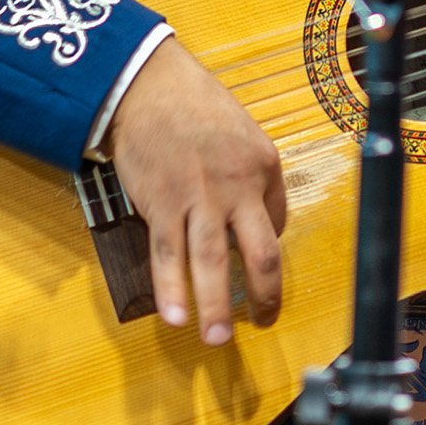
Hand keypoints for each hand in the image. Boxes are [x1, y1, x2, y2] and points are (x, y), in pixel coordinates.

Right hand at [105, 37, 285, 343]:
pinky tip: (175, 316)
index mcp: (264, 166)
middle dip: (263, 294)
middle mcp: (237, 186)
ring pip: (211, 262)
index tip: (256, 267)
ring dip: (215, 305)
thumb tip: (258, 222)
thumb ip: (253, 178)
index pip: (277, 222)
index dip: (266, 248)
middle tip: (262, 323)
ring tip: (216, 339)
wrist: (148, 86)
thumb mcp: (243, 134)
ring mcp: (198, 198)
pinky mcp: (160, 205)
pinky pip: (167, 256)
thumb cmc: (196, 108)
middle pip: (259, 251)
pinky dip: (170, 289)